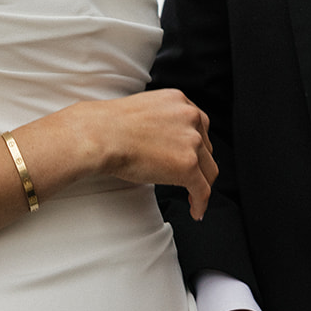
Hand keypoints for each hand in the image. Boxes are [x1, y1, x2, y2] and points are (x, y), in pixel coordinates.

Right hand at [60, 88, 216, 218]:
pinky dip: (201, 203)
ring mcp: (192, 141)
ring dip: (202, 184)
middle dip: (199, 165)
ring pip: (208, 170)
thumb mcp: (145, 110)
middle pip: (206, 148)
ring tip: (193, 197)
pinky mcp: (188, 166)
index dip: (198, 147)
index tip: (195, 158)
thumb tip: (164, 141)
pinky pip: (203, 190)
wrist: (102, 135)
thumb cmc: (111, 125)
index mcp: (179, 101)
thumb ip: (163, 121)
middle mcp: (190, 117)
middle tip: (191, 178)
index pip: (200, 127)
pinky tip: (195, 210)